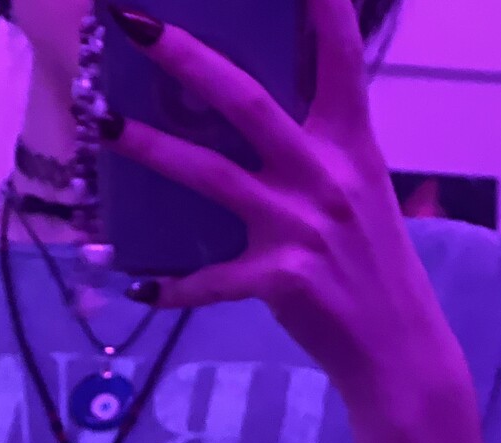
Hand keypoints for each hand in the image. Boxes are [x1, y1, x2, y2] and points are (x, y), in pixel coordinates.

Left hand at [102, 0, 465, 412]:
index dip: (322, 4)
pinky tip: (140, 289)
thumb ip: (320, 152)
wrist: (397, 349)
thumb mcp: (361, 192)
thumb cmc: (372, 266)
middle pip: (246, 101)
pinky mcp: (281, 279)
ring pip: (212, 176)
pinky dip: (174, 285)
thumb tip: (261, 119)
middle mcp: (325, 175)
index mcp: (352, 143)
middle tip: (134, 25)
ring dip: (151, 149)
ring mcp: (300, 226)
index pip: (340, 55)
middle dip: (186, 58)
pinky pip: (211, 280)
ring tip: (104, 126)